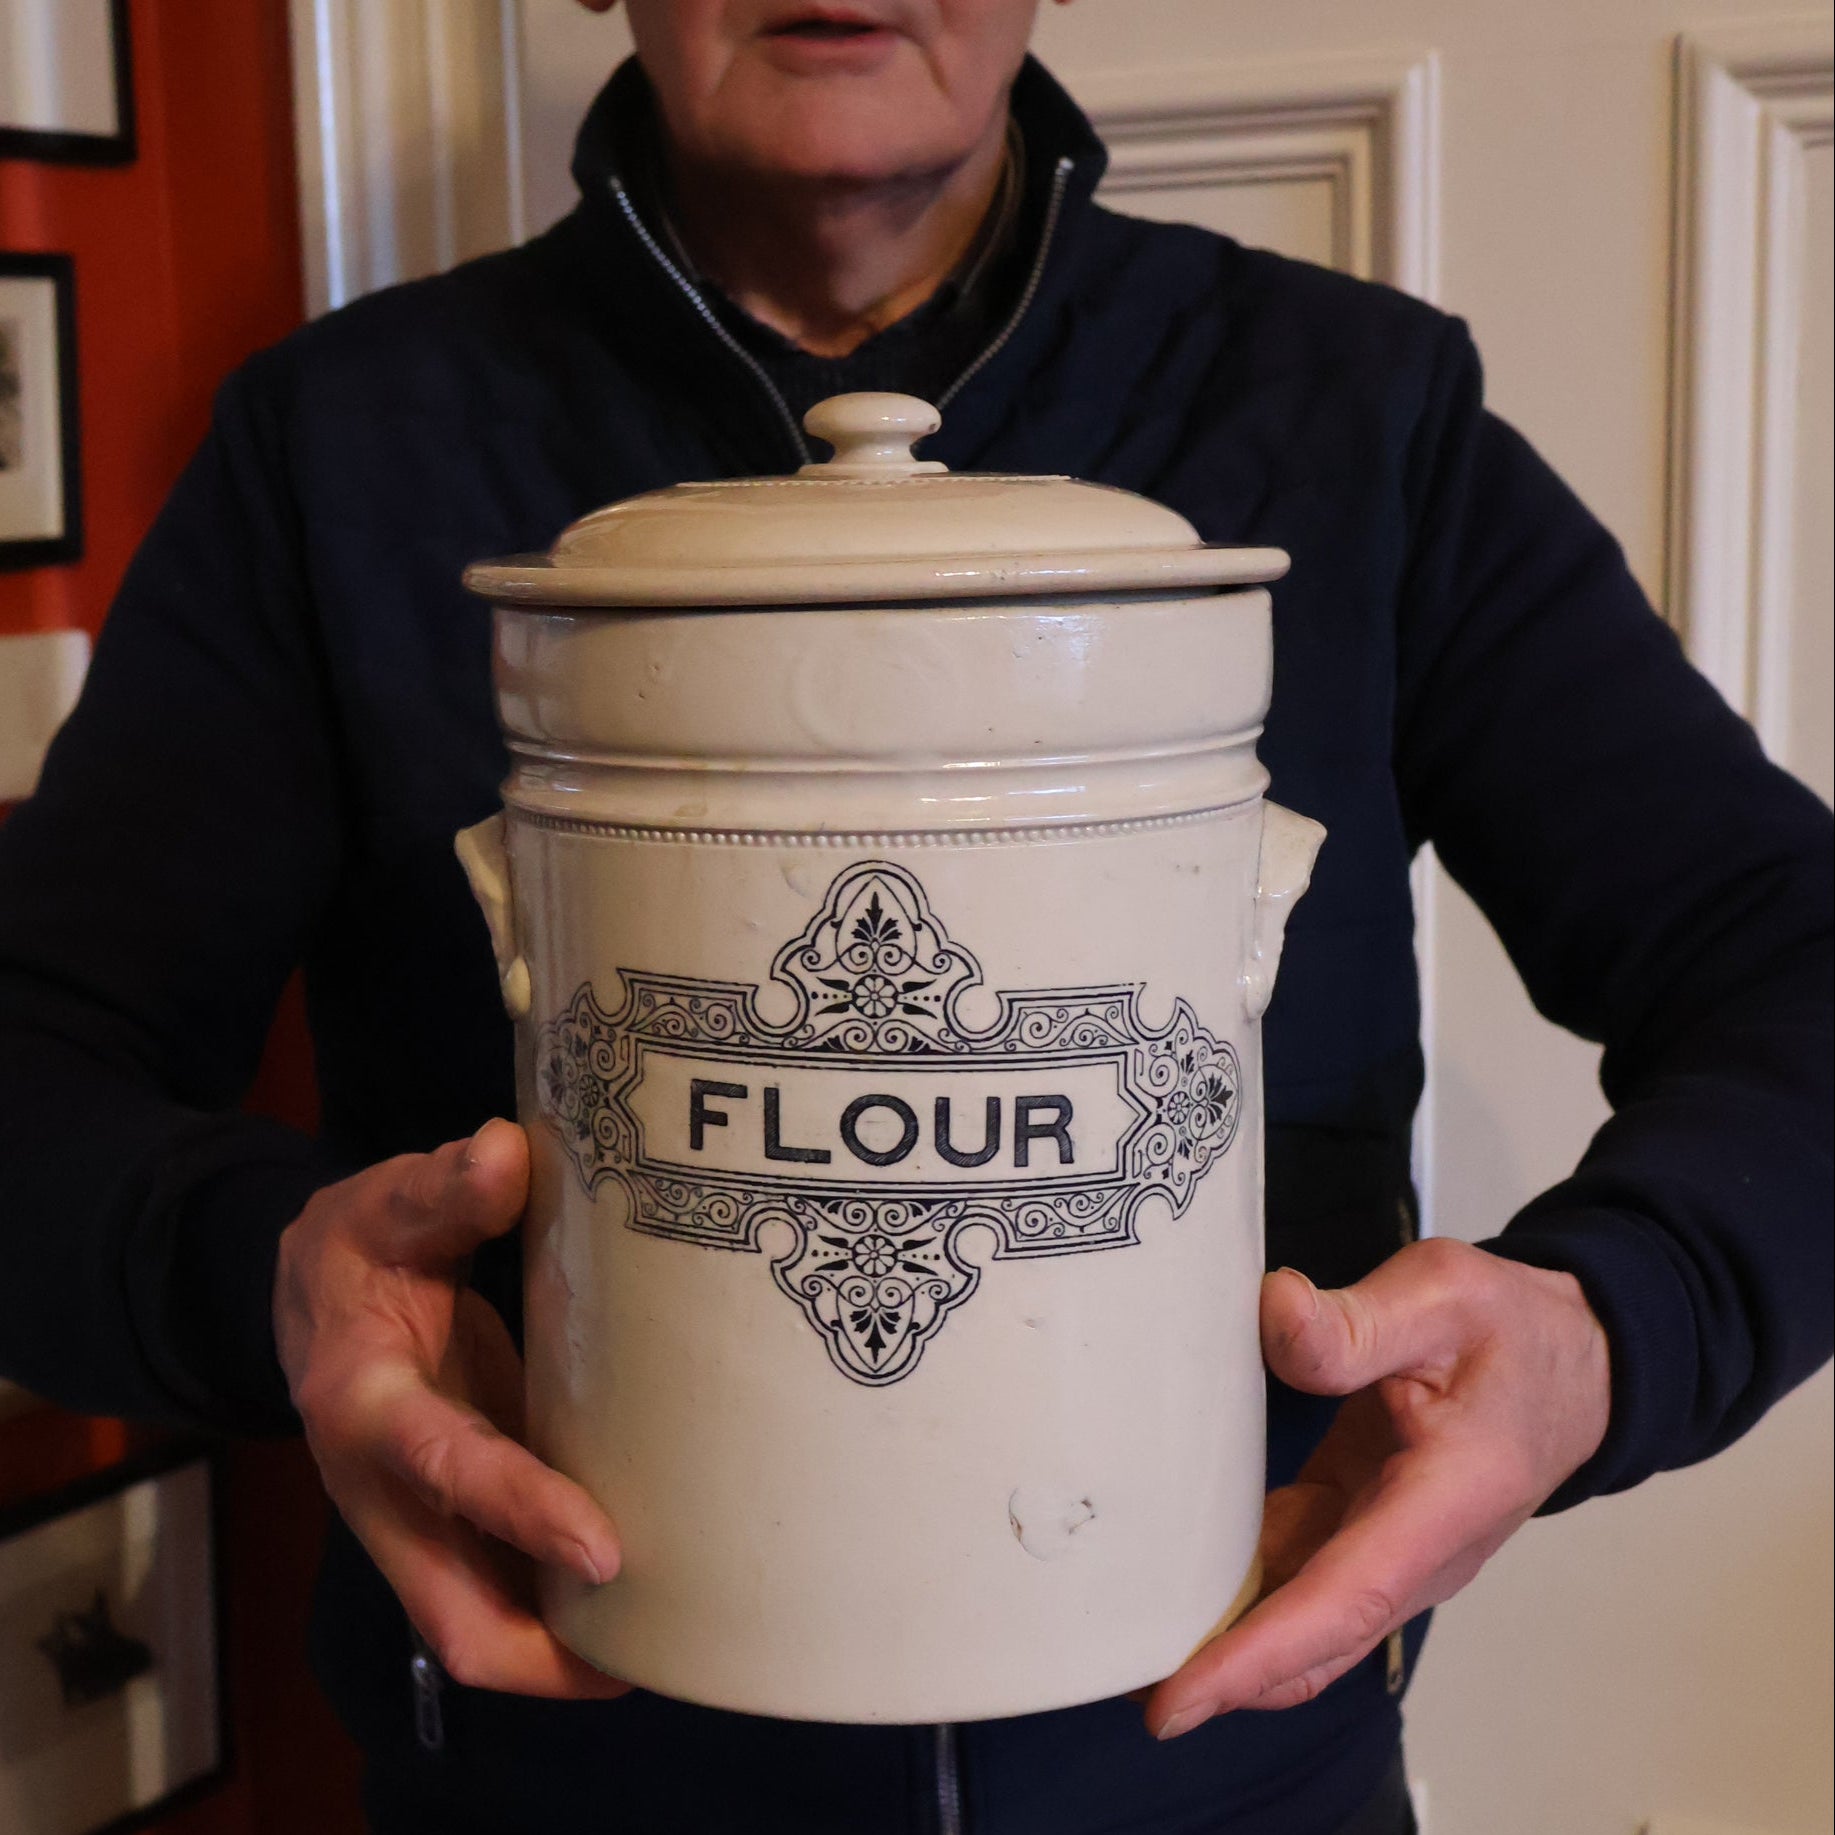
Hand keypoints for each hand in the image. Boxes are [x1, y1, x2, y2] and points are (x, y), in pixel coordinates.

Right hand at [275, 1119, 626, 1697]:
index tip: (606, 1548)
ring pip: (480, 1626)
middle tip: (653, 1653)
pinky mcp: (454, 1523)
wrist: (308, 1293)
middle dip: (545, 1652)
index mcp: (364, 1406)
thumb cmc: (361, 1247)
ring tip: (672, 1646)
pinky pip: (506, 1593)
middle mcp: (384, 1490)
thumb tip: (506, 1155)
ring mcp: (420, 1522)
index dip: (519, 1510)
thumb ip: (443, 1187)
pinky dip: (566, 1615)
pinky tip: (649, 1608)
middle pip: (451, 1616)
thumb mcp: (388, 1203)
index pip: (445, 1470)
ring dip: (565, 1652)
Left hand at [1146, 1238, 1609, 1738]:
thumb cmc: (1515, 1333)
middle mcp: (1416, 1548)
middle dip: (1223, 1675)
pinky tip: (1176, 1570)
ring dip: (1225, 1635)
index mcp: (1443, 1503)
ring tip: (1132, 1635)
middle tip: (1126, 1683)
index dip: (1257, 1656)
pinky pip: (1296, 1569)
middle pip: (1313, 1637)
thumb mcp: (1442, 1297)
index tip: (1181, 1699)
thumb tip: (1275, 1312)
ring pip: (1300, 1614)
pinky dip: (1240, 1583)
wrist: (1576, 1358)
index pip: (1342, 1601)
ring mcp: (1387, 1542)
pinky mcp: (1361, 1518)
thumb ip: (1356, 1319)